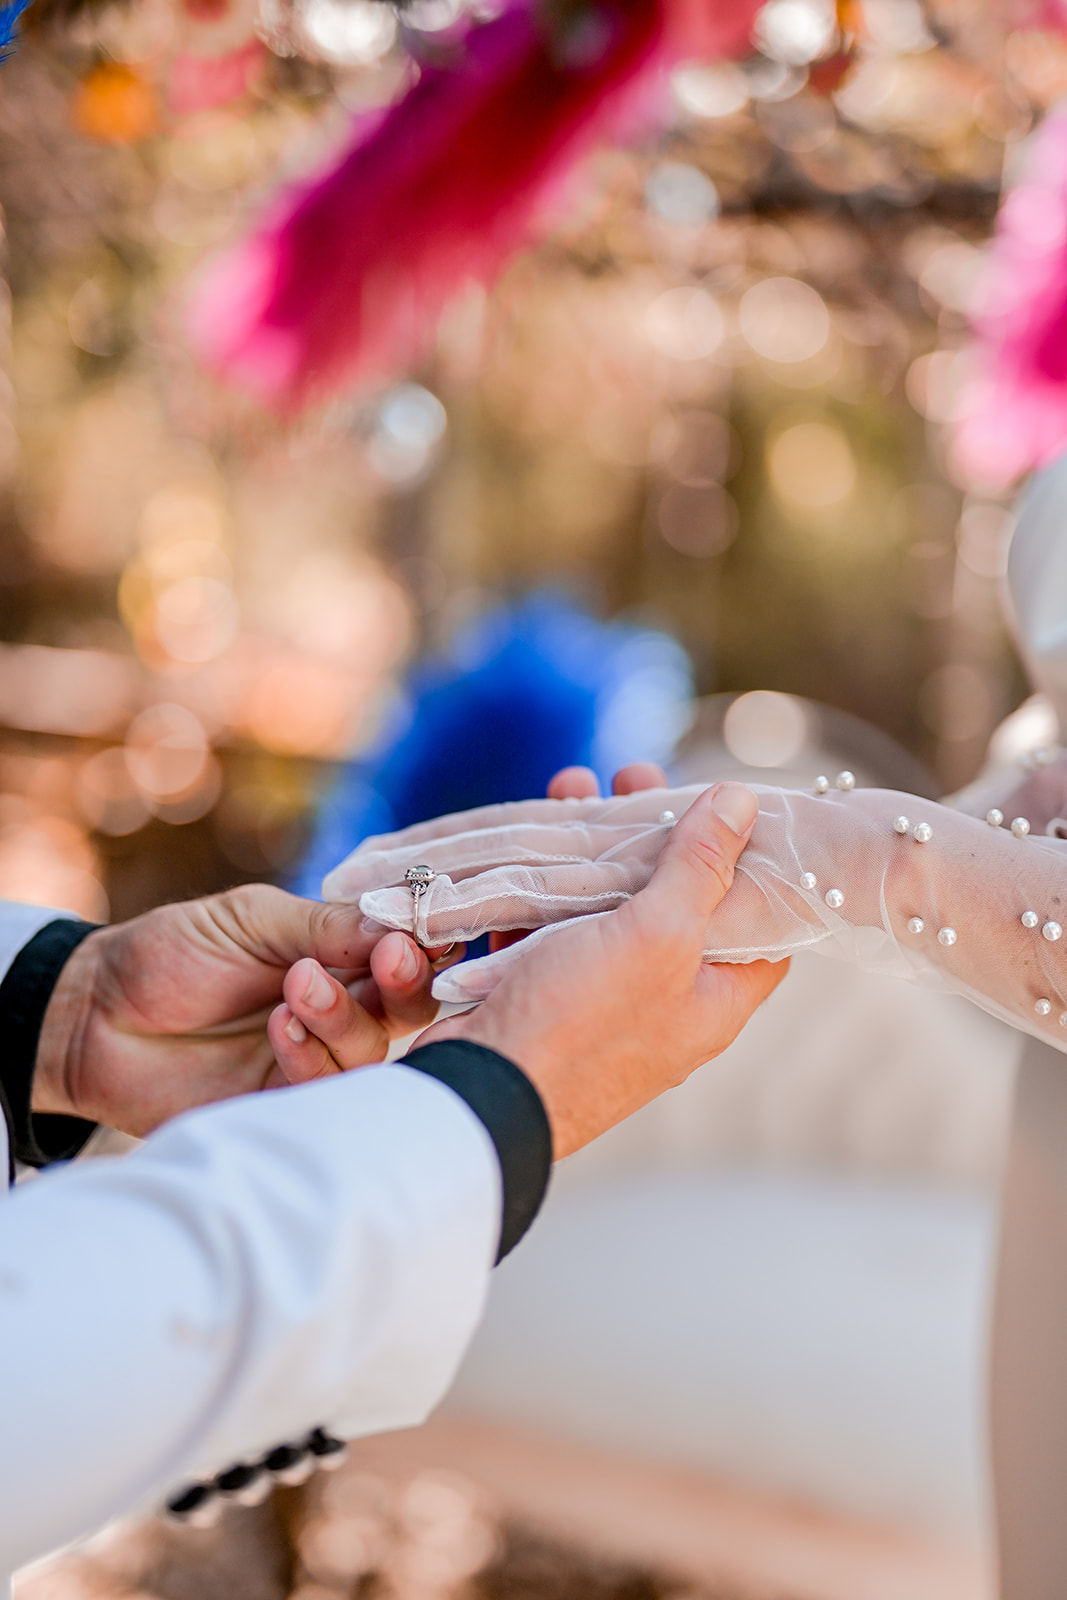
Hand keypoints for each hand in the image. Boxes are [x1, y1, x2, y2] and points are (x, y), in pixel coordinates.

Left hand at [33, 885, 446, 1136]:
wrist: (93, 1017)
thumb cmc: (171, 954)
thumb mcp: (251, 920)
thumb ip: (325, 925)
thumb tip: (399, 922)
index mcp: (337, 956)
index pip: (404, 951)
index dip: (423, 943)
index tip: (417, 931)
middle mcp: (339, 1008)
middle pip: (409, 1007)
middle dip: (406, 983)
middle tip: (389, 961)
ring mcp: (314, 1059)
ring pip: (373, 1051)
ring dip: (344, 1017)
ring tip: (295, 988)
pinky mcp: (284, 1105)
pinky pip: (327, 1091)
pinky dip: (311, 1054)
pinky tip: (279, 1025)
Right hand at [293, 784, 787, 1159]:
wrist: (476, 1094)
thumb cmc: (580, 1023)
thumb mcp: (656, 935)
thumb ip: (702, 865)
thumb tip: (744, 800)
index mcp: (714, 1000)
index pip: (763, 924)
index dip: (754, 862)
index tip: (732, 808)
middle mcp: (667, 1003)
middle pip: (679, 903)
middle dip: (657, 834)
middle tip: (635, 778)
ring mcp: (603, 1001)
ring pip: (611, 908)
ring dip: (596, 847)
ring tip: (574, 788)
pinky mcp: (545, 994)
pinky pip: (556, 928)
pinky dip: (547, 883)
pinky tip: (533, 840)